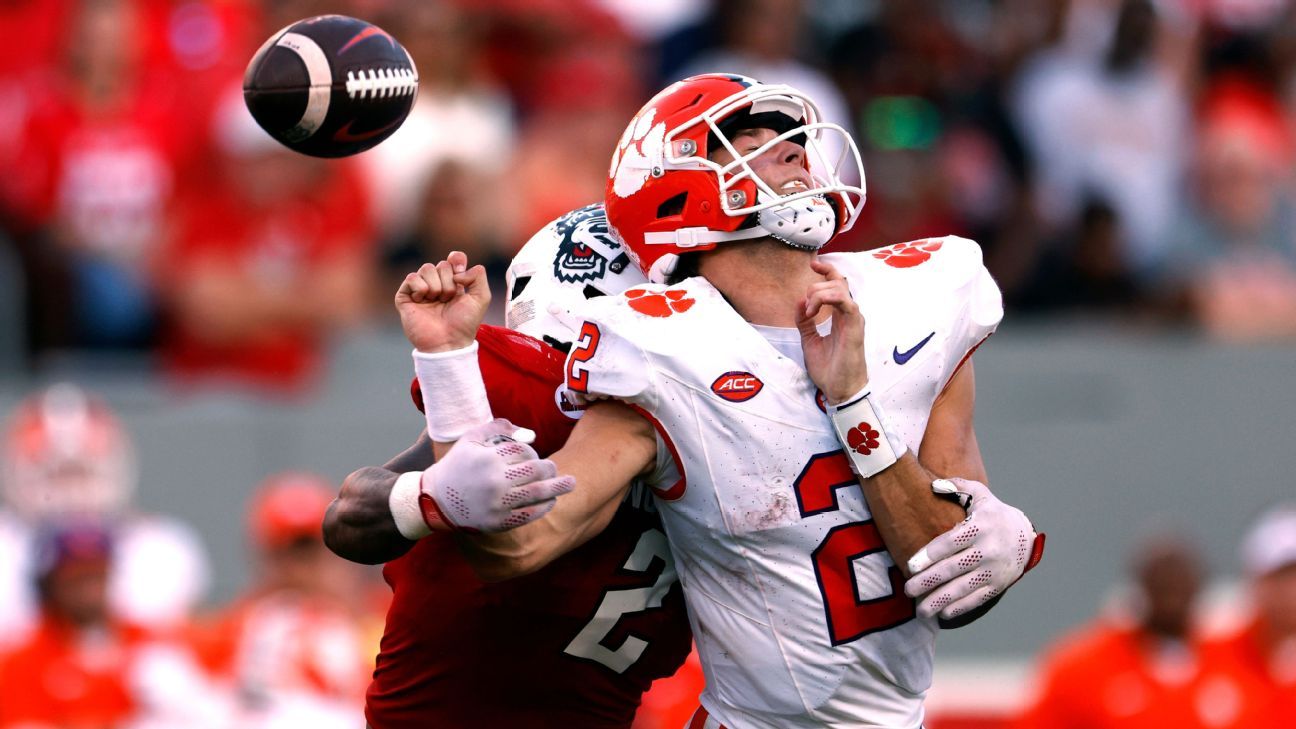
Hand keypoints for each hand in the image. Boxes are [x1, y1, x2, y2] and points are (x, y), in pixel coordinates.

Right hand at [396, 250, 490, 352]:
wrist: (448, 341)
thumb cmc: (465, 323)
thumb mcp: (481, 298)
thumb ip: (478, 275)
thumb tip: (457, 270)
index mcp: (454, 283)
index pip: (453, 258)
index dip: (457, 259)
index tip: (460, 273)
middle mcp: (437, 284)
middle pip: (441, 264)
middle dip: (449, 281)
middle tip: (449, 299)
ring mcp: (420, 290)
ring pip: (426, 268)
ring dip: (436, 285)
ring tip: (437, 301)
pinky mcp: (405, 297)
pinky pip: (411, 278)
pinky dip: (420, 288)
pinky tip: (423, 300)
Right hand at [420, 419, 574, 532]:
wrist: (436, 501)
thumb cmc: (457, 465)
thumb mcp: (471, 439)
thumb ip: (498, 428)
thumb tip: (529, 434)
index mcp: (488, 459)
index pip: (523, 451)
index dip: (531, 451)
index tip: (531, 455)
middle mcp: (494, 482)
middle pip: (535, 470)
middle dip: (549, 468)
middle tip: (554, 468)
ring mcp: (498, 504)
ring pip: (537, 493)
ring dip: (557, 487)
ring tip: (571, 483)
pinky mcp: (499, 522)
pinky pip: (529, 515)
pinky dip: (543, 507)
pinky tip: (551, 501)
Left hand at [797, 259, 867, 403]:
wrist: (840, 390)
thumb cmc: (829, 368)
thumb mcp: (809, 340)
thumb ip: (804, 322)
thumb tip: (799, 302)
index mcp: (841, 316)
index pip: (837, 283)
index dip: (826, 270)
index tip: (813, 264)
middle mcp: (849, 314)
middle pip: (838, 281)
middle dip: (815, 286)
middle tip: (805, 309)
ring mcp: (854, 319)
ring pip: (840, 288)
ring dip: (819, 293)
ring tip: (808, 312)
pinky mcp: (855, 326)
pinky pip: (846, 301)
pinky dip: (827, 299)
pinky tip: (813, 312)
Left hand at [903, 477, 1043, 620]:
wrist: (1025, 536)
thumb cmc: (992, 513)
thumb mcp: (979, 494)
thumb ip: (957, 485)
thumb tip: (933, 484)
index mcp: (981, 525)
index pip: (951, 542)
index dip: (930, 555)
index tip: (911, 566)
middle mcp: (989, 549)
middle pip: (953, 568)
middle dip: (928, 581)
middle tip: (908, 590)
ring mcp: (994, 570)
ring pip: (963, 588)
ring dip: (940, 601)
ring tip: (920, 611)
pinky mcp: (998, 585)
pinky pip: (977, 599)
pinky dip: (959, 608)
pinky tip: (942, 614)